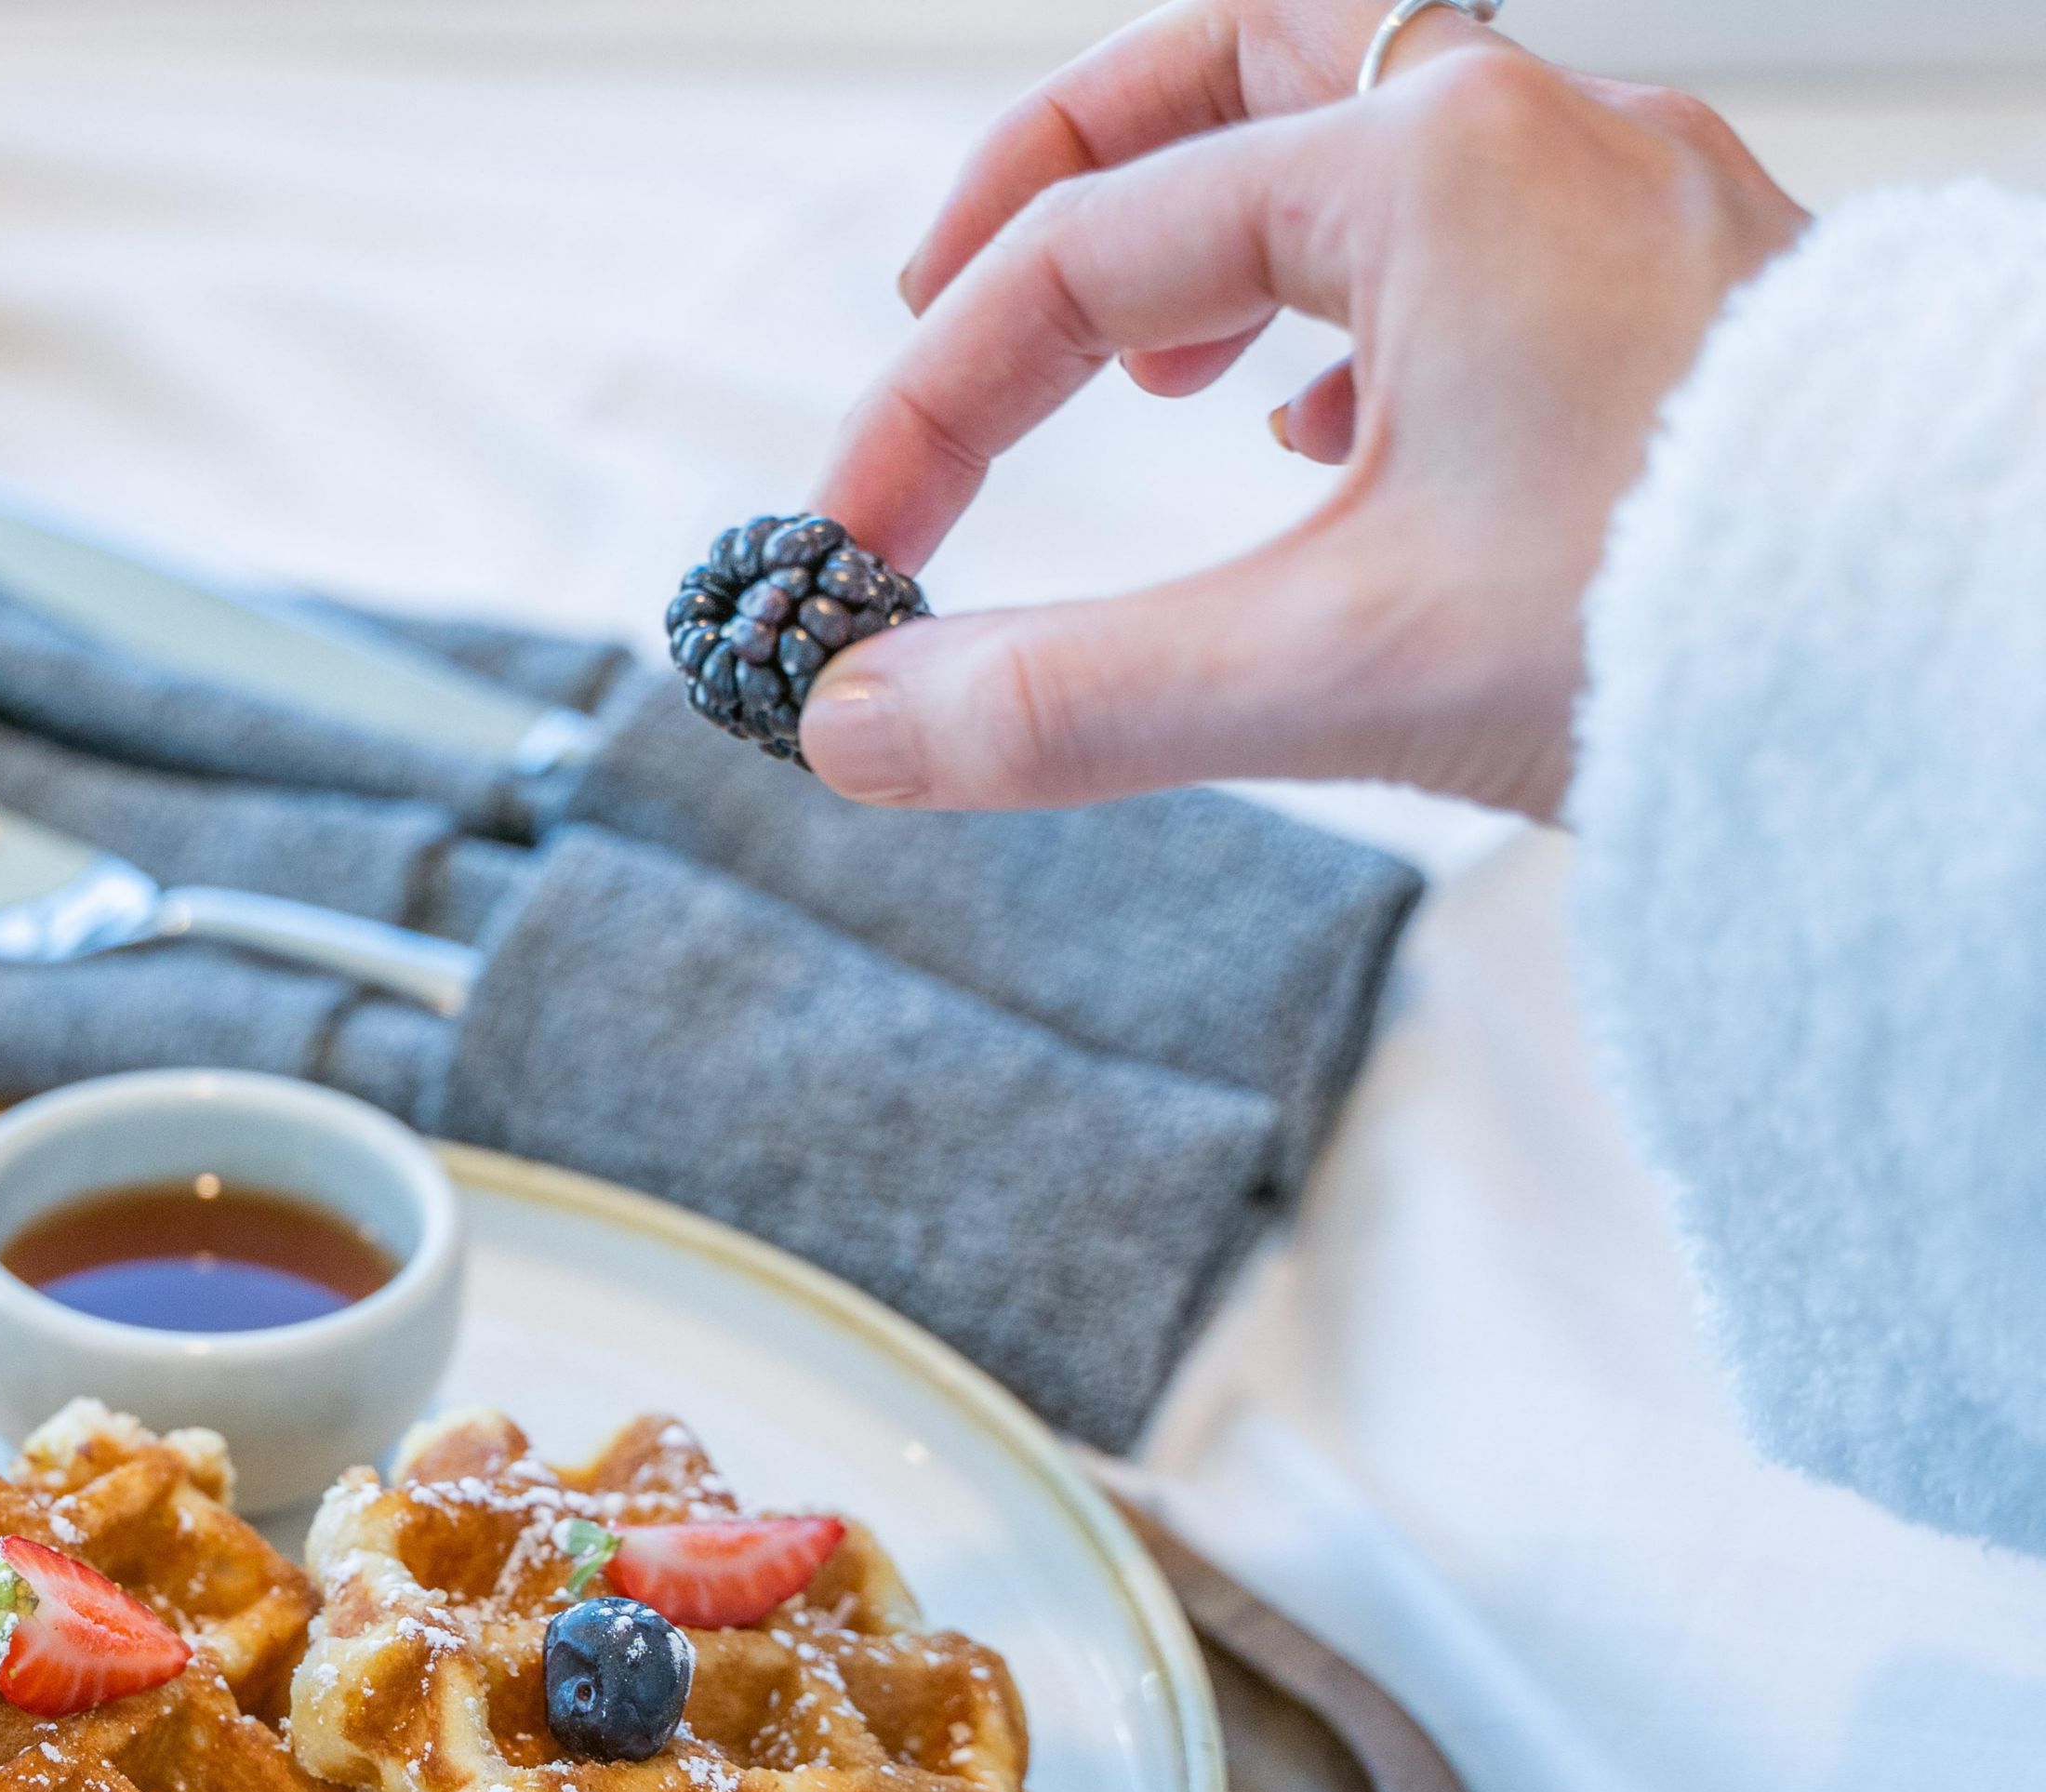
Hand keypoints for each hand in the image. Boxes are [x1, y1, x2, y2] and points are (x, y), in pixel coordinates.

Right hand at [796, 8, 1808, 816]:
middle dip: (1061, 179)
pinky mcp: (1680, 295)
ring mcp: (1624, 201)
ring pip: (1357, 134)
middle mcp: (1532, 135)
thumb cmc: (1700, 618)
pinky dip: (1351, 308)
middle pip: (1225, 69)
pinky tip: (1326, 436)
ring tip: (1145, 373)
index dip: (932, 398)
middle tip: (946, 298)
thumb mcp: (1334, 669)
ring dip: (1215, 236)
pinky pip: (1473, 232)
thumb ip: (1064, 697)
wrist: (1967, 664)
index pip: (1089, 250)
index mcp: (1428, 165)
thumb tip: (858, 720)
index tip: (858, 542)